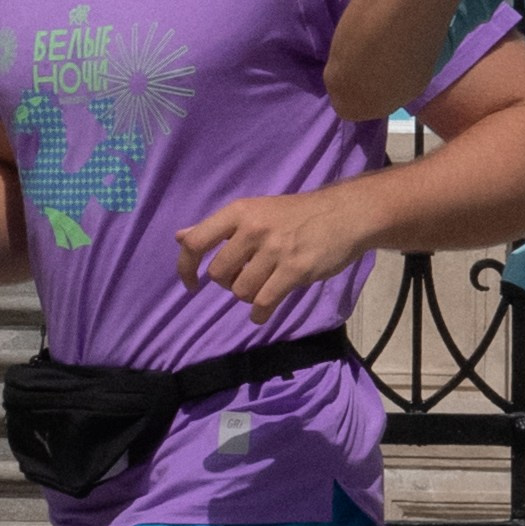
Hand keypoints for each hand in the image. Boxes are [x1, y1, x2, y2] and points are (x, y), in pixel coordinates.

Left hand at [175, 185, 365, 319]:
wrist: (344, 214)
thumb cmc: (296, 214)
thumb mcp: (255, 211)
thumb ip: (217, 228)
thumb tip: (179, 237)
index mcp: (239, 212)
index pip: (196, 242)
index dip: (185, 267)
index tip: (191, 283)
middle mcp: (253, 229)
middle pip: (218, 274)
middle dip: (227, 283)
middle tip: (244, 277)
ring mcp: (275, 250)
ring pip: (241, 291)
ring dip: (248, 295)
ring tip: (263, 286)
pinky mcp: (295, 271)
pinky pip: (263, 303)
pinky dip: (259, 314)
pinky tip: (262, 312)